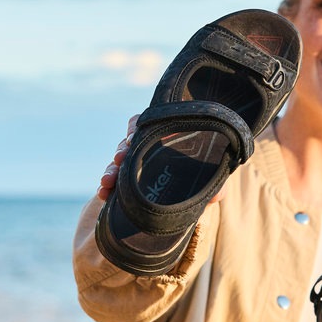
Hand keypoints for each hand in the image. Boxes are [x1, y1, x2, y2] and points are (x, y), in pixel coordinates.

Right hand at [95, 114, 228, 204]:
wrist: (190, 198)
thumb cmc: (201, 177)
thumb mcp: (209, 180)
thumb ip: (214, 184)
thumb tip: (217, 196)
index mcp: (164, 137)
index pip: (145, 123)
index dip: (136, 127)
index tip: (133, 138)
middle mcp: (146, 148)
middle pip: (127, 142)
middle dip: (120, 151)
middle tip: (118, 160)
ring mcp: (135, 165)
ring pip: (117, 163)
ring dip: (110, 171)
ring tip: (106, 185)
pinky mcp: (127, 183)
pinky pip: (113, 181)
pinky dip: (107, 187)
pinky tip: (104, 195)